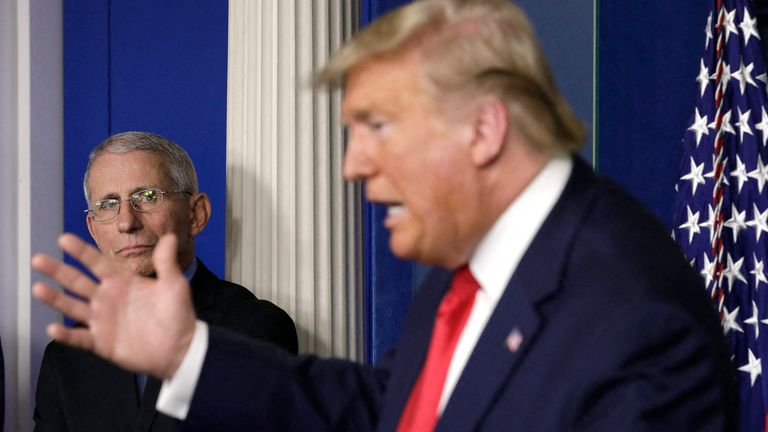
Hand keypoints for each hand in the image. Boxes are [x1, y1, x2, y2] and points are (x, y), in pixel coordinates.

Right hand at [31, 233, 195, 378]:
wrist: (180, 349)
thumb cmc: (178, 315)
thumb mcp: (174, 285)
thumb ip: (166, 262)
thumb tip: (170, 236)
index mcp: (123, 282)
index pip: (98, 263)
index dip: (81, 252)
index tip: (64, 239)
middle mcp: (108, 298)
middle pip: (78, 282)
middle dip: (58, 271)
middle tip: (37, 259)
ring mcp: (103, 320)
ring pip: (73, 307)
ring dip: (55, 299)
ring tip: (37, 288)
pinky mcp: (102, 343)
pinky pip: (80, 338)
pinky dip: (66, 335)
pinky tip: (53, 328)